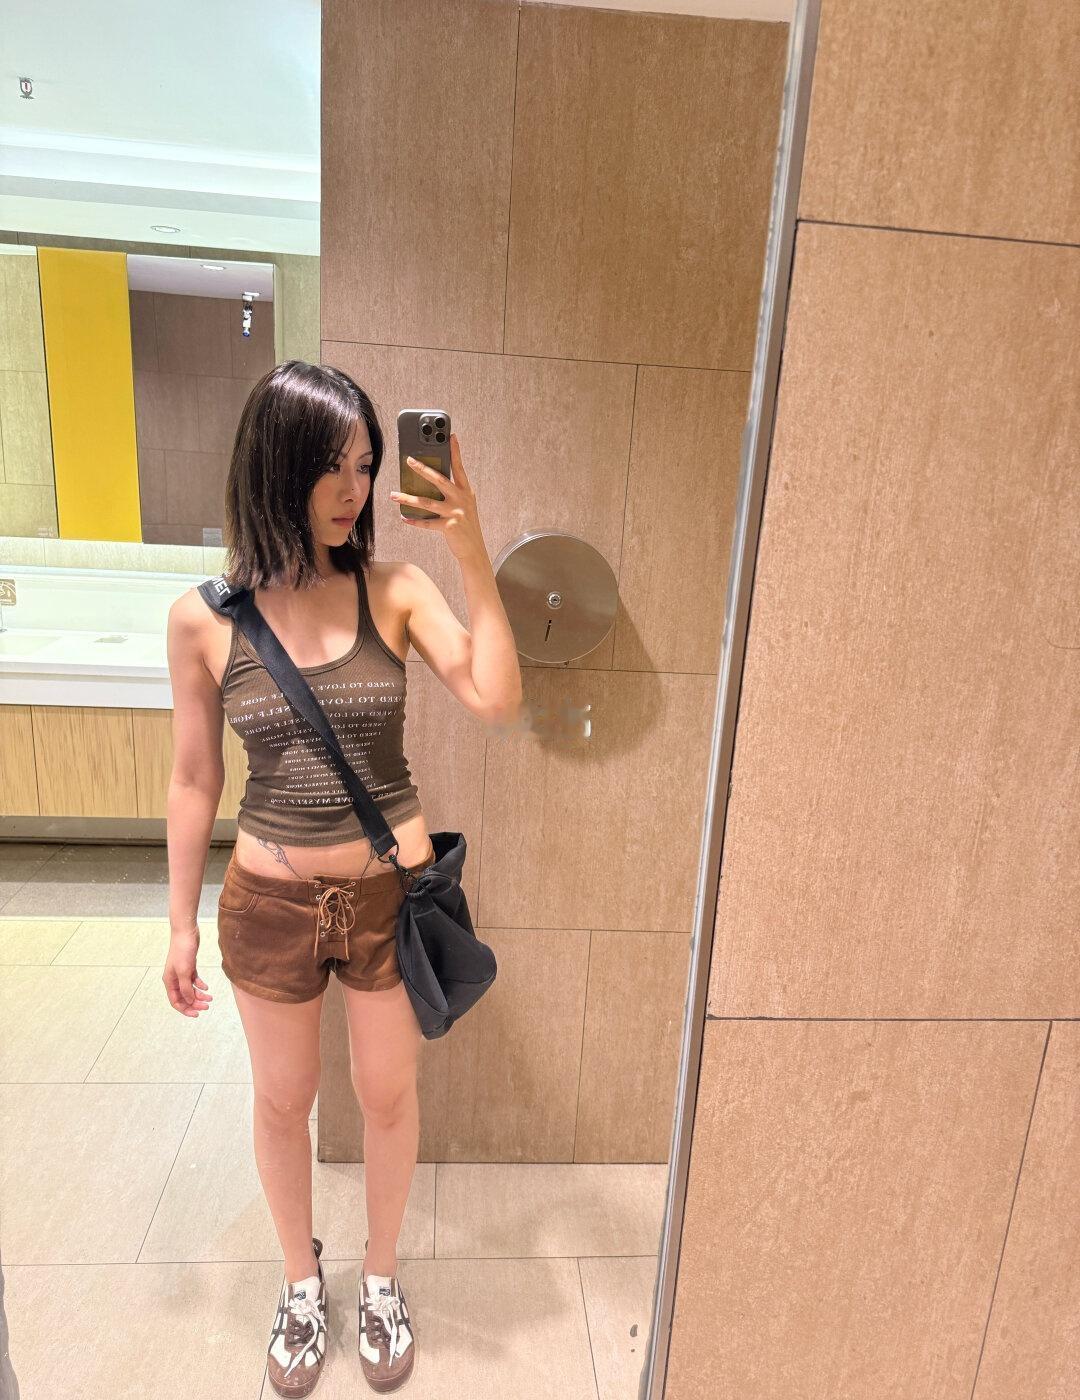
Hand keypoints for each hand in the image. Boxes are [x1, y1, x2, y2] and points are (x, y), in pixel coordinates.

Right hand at [162, 928, 213, 1017]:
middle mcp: (174, 978)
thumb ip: (186, 988)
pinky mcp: (189, 966)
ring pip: (190, 989)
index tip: (197, 1014)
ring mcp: (181, 972)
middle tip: (207, 1006)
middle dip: (195, 1003)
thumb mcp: (184, 971)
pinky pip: (194, 980)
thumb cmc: (182, 950)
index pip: (176, 1001)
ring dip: (199, 995)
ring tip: (210, 998)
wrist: (186, 932)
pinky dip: (200, 984)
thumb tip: (189, 1001)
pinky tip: (206, 987)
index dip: (186, 1009)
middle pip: (184, 997)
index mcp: (169, 981)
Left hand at [390, 432, 484, 560]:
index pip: (459, 467)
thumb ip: (453, 492)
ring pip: (427, 502)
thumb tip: (431, 481)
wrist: (474, 549)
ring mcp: (455, 513)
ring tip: (393, 495)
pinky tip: (404, 518)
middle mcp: (461, 499)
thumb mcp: (464, 504)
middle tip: (408, 460)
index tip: (450, 436)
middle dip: (422, 469)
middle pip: (439, 480)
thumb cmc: (466, 525)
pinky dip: (414, 521)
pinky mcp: (449, 527)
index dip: (455, 451)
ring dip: (408, 498)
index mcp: (465, 491)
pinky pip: (427, 522)